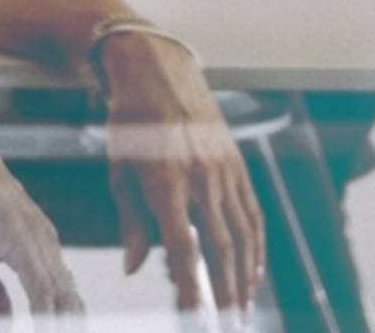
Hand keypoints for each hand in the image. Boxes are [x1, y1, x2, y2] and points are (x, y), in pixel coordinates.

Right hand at [0, 137, 81, 318]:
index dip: (67, 328)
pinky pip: (41, 290)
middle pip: (70, 304)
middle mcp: (45, 244)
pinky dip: (46, 318)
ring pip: (61, 302)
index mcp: (38, 247)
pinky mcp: (22, 240)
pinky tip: (47, 331)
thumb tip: (3, 323)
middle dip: (70, 329)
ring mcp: (36, 241)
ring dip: (61, 328)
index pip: (64, 299)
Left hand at [95, 31, 267, 318]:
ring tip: (243, 309)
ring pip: (243, 233)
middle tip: (228, 325)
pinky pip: (252, 211)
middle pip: (221, 247)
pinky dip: (256, 245)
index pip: (184, 247)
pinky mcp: (235, 162)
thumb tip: (134, 268)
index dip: (191, 287)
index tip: (194, 318)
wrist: (158, 67)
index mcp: (166, 180)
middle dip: (226, 294)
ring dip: (246, 276)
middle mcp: (202, 176)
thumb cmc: (128, 123)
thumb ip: (131, 222)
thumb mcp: (119, 171)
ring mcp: (224, 168)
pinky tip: (253, 271)